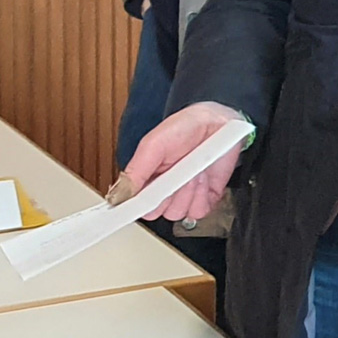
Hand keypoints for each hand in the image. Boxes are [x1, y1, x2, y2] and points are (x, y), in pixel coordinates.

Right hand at [127, 101, 245, 225]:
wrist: (217, 123)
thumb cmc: (184, 129)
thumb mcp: (154, 144)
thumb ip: (137, 169)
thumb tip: (120, 193)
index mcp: (144, 178)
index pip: (133, 204)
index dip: (136, 206)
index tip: (143, 201)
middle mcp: (162, 191)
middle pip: (155, 213)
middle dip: (166, 195)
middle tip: (176, 173)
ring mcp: (183, 196)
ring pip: (177, 213)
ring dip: (187, 192)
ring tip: (192, 170)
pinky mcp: (204, 199)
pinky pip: (199, 212)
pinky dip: (202, 195)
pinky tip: (204, 177)